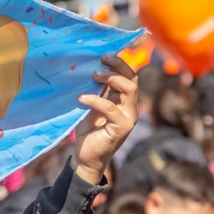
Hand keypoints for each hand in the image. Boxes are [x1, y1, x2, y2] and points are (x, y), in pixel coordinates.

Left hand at [71, 55, 137, 184]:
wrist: (85, 158)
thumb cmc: (87, 133)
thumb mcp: (90, 107)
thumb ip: (96, 92)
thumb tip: (92, 70)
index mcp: (123, 101)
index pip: (129, 77)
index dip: (119, 63)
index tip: (103, 54)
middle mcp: (130, 108)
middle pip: (133, 79)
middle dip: (118, 65)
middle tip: (101, 58)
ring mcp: (128, 118)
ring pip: (129, 89)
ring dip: (111, 78)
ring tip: (94, 74)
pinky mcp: (122, 128)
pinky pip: (111, 108)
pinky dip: (95, 100)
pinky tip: (81, 97)